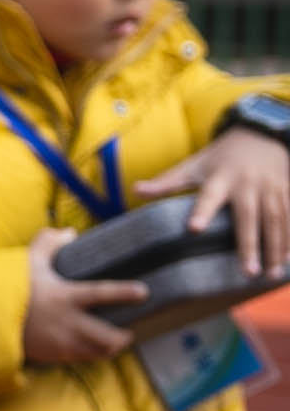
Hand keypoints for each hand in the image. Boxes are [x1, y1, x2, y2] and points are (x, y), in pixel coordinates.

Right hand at [22, 228, 146, 364]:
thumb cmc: (10, 287)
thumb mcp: (28, 261)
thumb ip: (49, 243)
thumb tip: (70, 232)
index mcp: (66, 296)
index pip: (103, 293)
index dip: (125, 293)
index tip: (144, 292)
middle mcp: (68, 322)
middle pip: (108, 336)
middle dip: (124, 337)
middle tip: (130, 331)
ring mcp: (62, 342)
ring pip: (98, 352)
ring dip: (110, 348)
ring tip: (116, 342)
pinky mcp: (54, 355)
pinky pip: (81, 359)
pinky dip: (91, 355)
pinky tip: (93, 350)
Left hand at [138, 127, 289, 278]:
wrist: (261, 135)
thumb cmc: (220, 158)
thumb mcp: (193, 166)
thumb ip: (167, 182)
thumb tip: (135, 190)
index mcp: (220, 178)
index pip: (208, 196)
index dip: (201, 211)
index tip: (193, 229)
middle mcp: (248, 184)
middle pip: (248, 217)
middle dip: (249, 244)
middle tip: (248, 272)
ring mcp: (271, 188)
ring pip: (276, 221)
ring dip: (276, 248)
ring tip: (270, 275)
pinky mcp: (287, 192)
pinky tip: (288, 263)